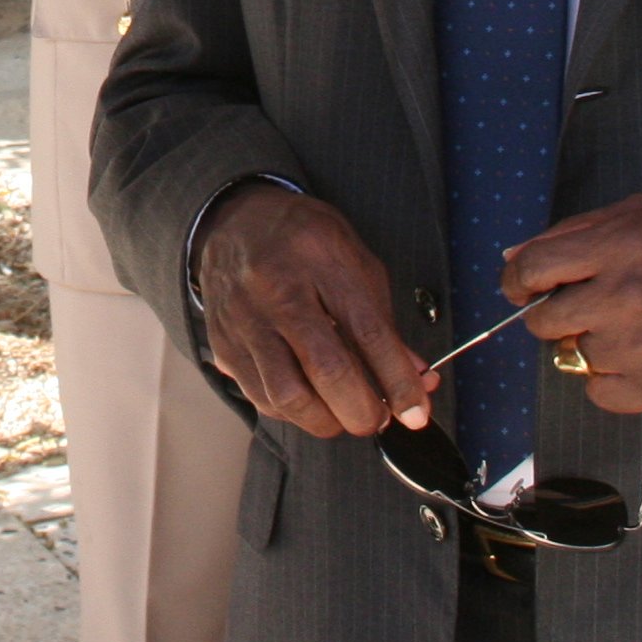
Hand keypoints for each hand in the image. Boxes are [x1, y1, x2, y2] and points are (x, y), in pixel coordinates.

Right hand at [192, 185, 432, 438]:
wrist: (234, 220)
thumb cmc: (304, 240)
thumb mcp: (354, 262)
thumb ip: (384, 322)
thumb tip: (417, 379)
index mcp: (321, 258)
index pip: (367, 332)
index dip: (397, 380)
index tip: (416, 412)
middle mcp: (277, 288)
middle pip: (326, 369)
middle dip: (362, 411)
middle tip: (378, 419)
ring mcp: (244, 318)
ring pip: (287, 395)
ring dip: (326, 421)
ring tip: (342, 414)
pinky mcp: (223, 343)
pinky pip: (260, 397)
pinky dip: (293, 412)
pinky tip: (308, 399)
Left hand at [502, 196, 641, 415]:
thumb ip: (575, 232)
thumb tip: (515, 256)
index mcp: (620, 245)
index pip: (533, 269)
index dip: (517, 280)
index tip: (522, 287)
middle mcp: (627, 297)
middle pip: (545, 322)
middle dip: (554, 314)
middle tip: (582, 307)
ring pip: (575, 358)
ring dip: (590, 345)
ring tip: (629, 327)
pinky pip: (602, 394)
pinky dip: (610, 380)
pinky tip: (635, 358)